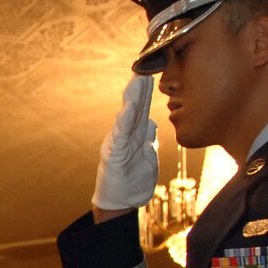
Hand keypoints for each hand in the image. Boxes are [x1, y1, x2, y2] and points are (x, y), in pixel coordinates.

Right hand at [91, 74, 158, 211]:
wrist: (119, 203)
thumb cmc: (132, 180)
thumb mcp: (145, 155)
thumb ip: (147, 138)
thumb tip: (152, 123)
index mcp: (135, 135)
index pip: (142, 108)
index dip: (146, 90)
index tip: (153, 68)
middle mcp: (125, 136)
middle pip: (135, 107)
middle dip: (140, 86)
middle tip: (146, 64)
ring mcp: (119, 144)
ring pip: (127, 117)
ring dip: (132, 98)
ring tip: (137, 80)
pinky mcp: (114, 156)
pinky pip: (120, 137)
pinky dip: (124, 122)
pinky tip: (128, 110)